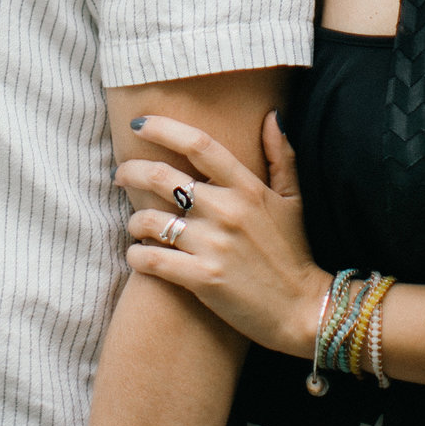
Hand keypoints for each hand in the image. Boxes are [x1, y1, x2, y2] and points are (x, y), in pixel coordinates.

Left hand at [115, 111, 330, 359]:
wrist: (304, 310)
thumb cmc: (294, 252)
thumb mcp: (293, 199)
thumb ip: (281, 155)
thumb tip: (274, 115)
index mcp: (247, 187)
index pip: (198, 144)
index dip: (162, 128)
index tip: (138, 124)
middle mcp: (227, 211)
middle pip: (162, 177)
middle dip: (131, 172)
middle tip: (120, 175)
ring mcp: (214, 245)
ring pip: (151, 221)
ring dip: (134, 220)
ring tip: (135, 224)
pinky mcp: (203, 279)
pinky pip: (152, 260)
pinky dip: (136, 255)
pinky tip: (137, 255)